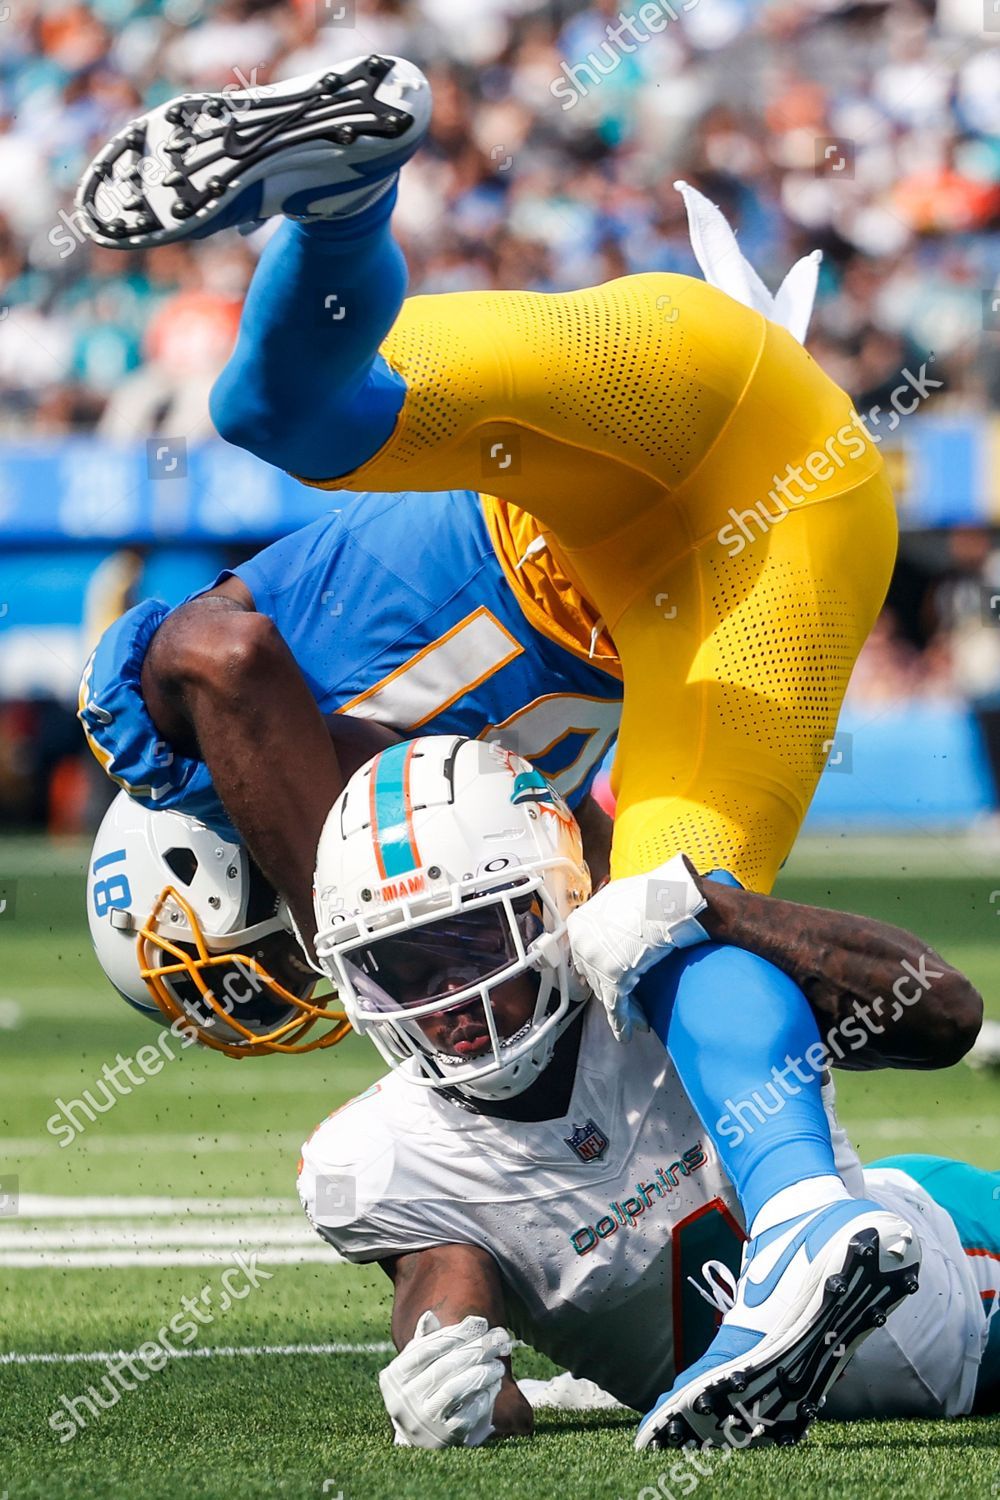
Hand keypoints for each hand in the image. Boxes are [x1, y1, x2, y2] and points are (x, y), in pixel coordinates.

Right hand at [379, 1310, 511, 1448]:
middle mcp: (403, 1400)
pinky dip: (483, 1396)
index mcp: (393, 1376)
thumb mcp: (419, 1364)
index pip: (427, 1348)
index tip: (481, 1322)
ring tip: (499, 1363)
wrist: (424, 1435)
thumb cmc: (424, 1387)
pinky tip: (493, 1385)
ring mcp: (422, 1421)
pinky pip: (467, 1413)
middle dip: (476, 1349)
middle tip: (500, 1338)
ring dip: (482, 1372)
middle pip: (445, 1366)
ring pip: (455, 1388)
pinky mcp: (443, 1438)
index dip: (456, 1333)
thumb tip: (429, 1316)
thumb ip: (426, 1341)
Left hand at [566, 853, 708, 1041]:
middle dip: (613, 992)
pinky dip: (623, 1022)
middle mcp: (582, 944)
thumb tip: (614, 923)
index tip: (610, 982)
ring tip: (638, 1021)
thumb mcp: (619, 899)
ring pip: (607, 994)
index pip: (587, 956)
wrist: (667, 901)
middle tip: (628, 1006)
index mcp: (579, 924)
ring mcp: (597, 962)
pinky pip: (617, 1007)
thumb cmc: (651, 896)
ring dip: (624, 1010)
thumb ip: (608, 916)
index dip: (602, 972)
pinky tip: (627, 1033)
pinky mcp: (615, 978)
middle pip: (595, 977)